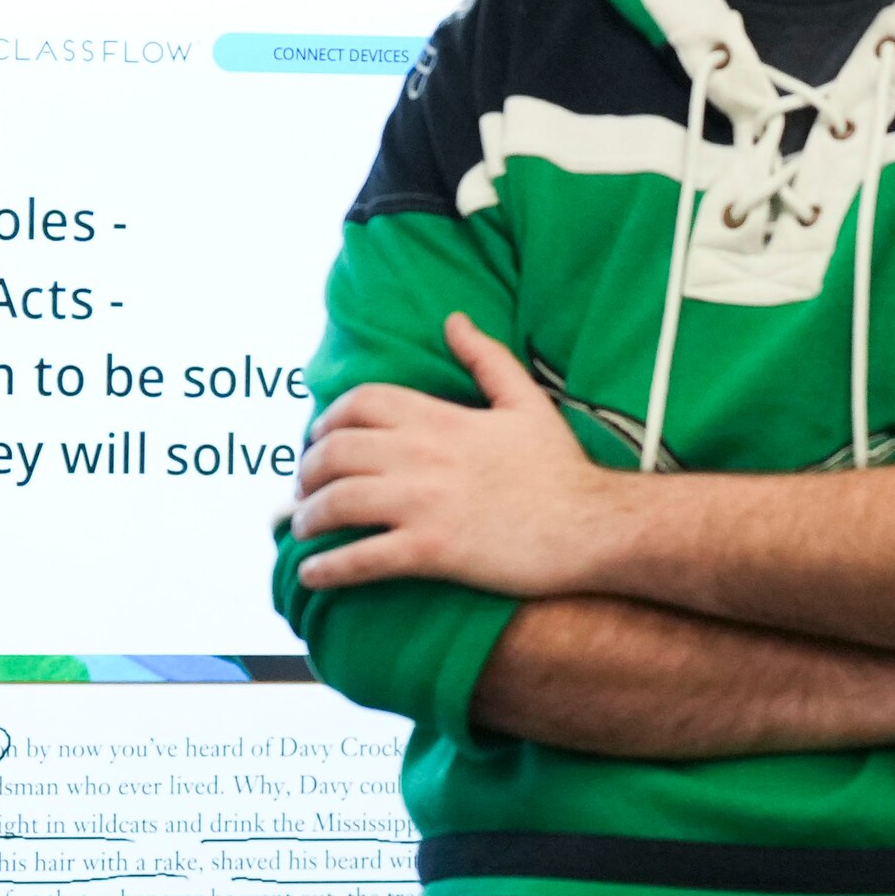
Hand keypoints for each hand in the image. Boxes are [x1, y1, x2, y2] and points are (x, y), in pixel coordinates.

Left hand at [289, 314, 624, 600]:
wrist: (593, 526)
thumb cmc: (561, 469)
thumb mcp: (526, 401)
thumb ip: (486, 358)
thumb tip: (453, 321)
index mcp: (441, 418)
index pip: (361, 404)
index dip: (329, 420)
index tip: (319, 440)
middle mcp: (423, 455)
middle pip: (337, 452)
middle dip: (308, 471)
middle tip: (302, 490)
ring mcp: (424, 503)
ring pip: (339, 502)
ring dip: (308, 517)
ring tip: (301, 529)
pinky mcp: (431, 550)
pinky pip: (362, 558)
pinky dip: (328, 567)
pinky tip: (311, 574)